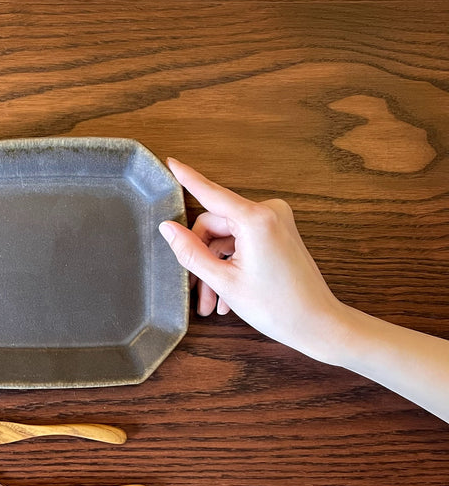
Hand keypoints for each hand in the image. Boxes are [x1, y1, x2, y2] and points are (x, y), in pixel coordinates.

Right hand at [159, 159, 349, 363]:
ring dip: (215, 268)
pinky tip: (226, 296)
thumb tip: (167, 228)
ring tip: (211, 303)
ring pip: (226, 238)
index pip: (210, 192)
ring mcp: (276, 222)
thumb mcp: (223, 280)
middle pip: (215, 224)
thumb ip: (190, 251)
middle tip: (195, 292)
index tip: (170, 161)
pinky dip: (231, 265)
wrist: (317, 324)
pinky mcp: (279, 233)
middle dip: (202, 257)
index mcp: (255, 219)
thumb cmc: (276, 307)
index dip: (187, 178)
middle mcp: (268, 212)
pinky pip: (242, 242)